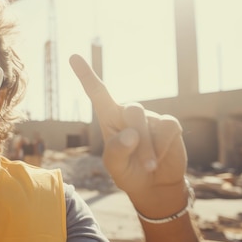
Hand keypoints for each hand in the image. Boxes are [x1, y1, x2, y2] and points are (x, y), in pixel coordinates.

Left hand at [69, 54, 187, 218]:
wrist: (153, 184)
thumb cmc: (128, 171)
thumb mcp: (115, 166)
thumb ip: (117, 151)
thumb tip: (132, 133)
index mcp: (109, 119)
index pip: (97, 93)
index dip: (86, 75)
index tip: (73, 56)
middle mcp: (129, 113)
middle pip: (133, 111)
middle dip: (137, 140)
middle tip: (141, 163)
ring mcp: (150, 117)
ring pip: (150, 122)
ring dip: (149, 149)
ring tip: (149, 165)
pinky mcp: (168, 124)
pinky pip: (168, 128)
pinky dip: (163, 146)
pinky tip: (161, 156)